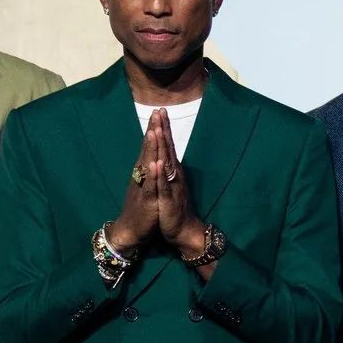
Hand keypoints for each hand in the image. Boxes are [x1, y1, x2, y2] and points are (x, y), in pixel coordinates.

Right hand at [107, 112, 165, 255]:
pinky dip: (152, 174)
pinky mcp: (147, 200)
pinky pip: (150, 185)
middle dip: (153, 131)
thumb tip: (154, 155)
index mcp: (144, 171)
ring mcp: (144, 186)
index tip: (159, 113)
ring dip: (150, 147)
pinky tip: (155, 163)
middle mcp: (142, 175)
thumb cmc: (141, 207)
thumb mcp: (147, 185)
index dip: (155, 130)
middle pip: (148, 149)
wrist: (130, 229)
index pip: (150, 146)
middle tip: (156, 113)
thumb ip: (149, 170)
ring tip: (154, 130)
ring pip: (147, 163)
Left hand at [146, 110, 202, 241]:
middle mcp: (174, 175)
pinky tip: (158, 163)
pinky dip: (160, 174)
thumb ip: (168, 170)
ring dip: (162, 147)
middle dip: (163, 130)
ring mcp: (172, 186)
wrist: (184, 230)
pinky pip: (164, 185)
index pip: (168, 146)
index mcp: (172, 171)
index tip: (160, 112)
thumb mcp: (169, 185)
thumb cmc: (175, 208)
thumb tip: (166, 155)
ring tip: (158, 130)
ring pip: (166, 163)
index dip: (164, 129)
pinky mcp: (168, 199)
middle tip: (161, 112)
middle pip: (168, 149)